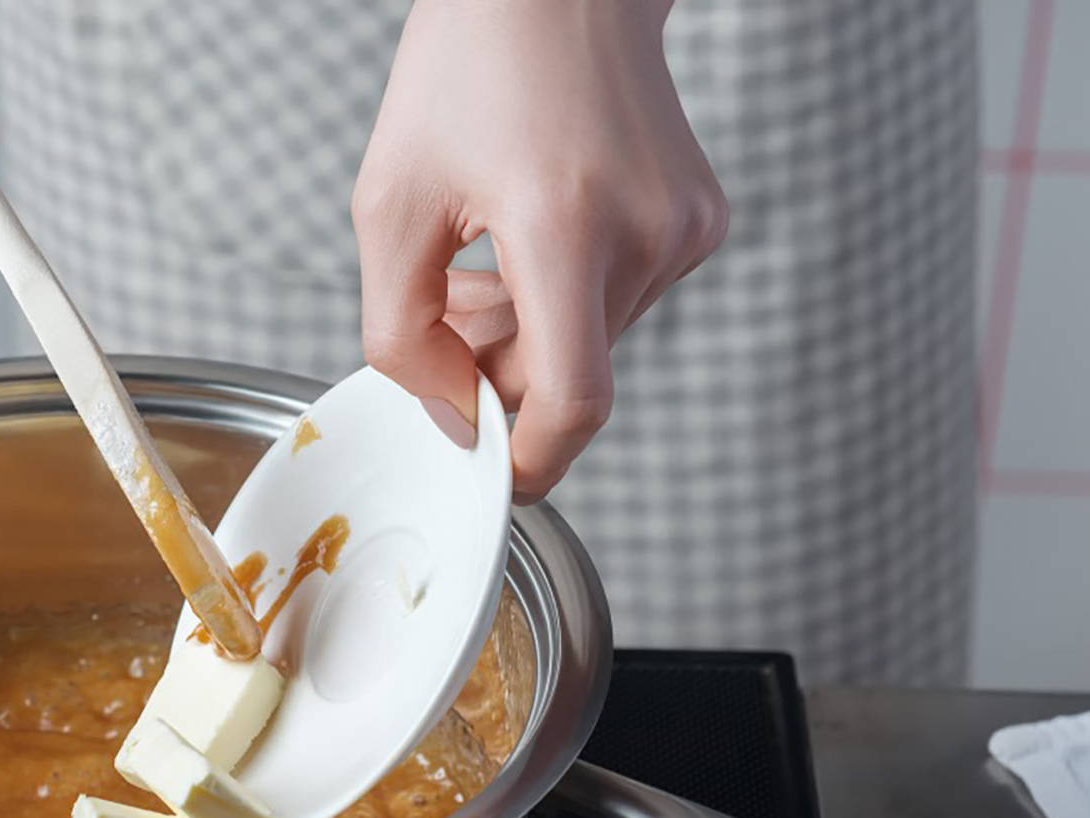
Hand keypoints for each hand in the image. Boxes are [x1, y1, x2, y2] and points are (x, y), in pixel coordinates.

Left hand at [353, 0, 726, 499]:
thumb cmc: (466, 70)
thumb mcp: (389, 203)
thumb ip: (399, 331)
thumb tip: (448, 416)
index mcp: (564, 225)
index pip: (573, 400)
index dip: (531, 461)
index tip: (495, 476)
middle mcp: (644, 232)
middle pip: (568, 374)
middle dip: (499, 376)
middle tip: (445, 323)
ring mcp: (685, 228)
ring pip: (593, 342)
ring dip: (529, 333)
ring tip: (482, 262)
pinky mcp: (700, 221)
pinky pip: (622, 300)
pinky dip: (568, 296)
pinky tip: (534, 234)